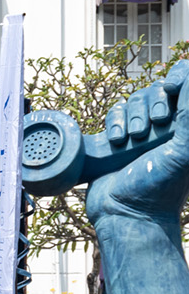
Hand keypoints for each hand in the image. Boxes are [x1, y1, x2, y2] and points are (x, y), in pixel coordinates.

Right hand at [86, 59, 188, 223]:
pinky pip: (113, 113)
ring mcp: (142, 132)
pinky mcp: (118, 139)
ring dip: (129, 116)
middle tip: (152, 128)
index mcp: (187, 128)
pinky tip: (115, 141)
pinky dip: (112, 122)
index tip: (171, 89)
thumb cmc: (160, 188)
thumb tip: (187, 78)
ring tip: (130, 140)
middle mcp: (168, 126)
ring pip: (133, 100)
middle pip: (157, 89)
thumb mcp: (183, 151)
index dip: (178, 78)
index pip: (184, 83)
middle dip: (150, 105)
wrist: (125, 215)